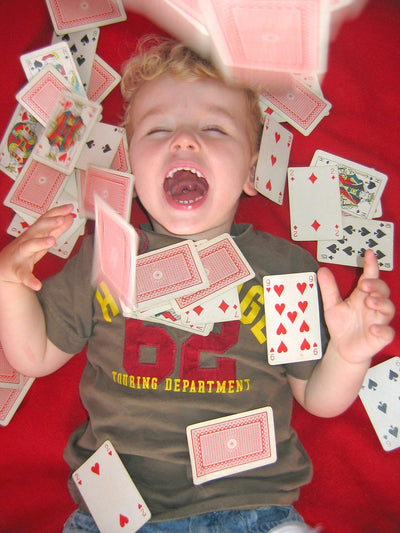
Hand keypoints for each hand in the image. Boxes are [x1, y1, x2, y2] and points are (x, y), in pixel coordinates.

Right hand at [0, 204, 74, 290]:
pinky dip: (31, 280)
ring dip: (40, 243)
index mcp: (33, 233)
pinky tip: (37, 285)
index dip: (56, 212)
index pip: (45, 219)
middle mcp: (26, 241)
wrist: (3, 268)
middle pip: (37, 229)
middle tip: (61, 219)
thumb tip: (69, 217)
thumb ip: (56, 229)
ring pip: (29, 246)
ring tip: (51, 241)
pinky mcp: (18, 270)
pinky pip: (24, 275)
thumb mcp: (41, 238)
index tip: (68, 208)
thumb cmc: (24, 251)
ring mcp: (21, 255)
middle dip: (49, 223)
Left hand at [317, 249, 394, 364]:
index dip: (371, 265)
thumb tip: (322, 270)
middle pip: (382, 290)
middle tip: (365, 285)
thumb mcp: (331, 306)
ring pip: (388, 309)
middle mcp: (372, 306)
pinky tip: (373, 328)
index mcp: (362, 296)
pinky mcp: (380, 336)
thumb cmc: (341, 326)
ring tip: (370, 302)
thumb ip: (328, 289)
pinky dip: (382, 329)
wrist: (342, 349)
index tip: (369, 254)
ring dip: (381, 303)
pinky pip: (387, 332)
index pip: (369, 277)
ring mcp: (378, 320)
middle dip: (376, 286)